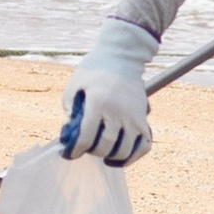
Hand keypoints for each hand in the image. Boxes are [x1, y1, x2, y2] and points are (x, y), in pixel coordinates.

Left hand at [63, 17, 155, 165]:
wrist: (122, 55)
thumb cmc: (94, 70)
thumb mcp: (75, 85)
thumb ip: (70, 110)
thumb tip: (70, 135)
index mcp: (98, 102)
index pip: (86, 137)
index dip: (75, 150)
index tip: (69, 153)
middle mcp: (118, 111)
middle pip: (105, 146)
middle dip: (91, 152)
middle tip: (85, 147)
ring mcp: (134, 116)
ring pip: (125, 151)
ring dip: (111, 157)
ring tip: (102, 153)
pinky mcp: (144, 118)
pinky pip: (144, 145)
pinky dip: (133, 156)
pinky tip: (121, 155)